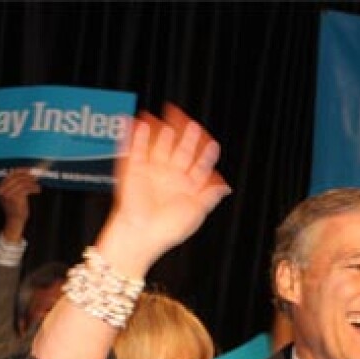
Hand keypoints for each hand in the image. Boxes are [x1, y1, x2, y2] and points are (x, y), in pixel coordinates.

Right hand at [0, 170, 39, 242]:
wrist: (14, 220)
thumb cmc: (15, 208)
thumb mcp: (12, 194)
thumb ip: (15, 184)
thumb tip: (27, 173)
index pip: (11, 174)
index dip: (21, 170)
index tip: (29, 170)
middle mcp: (2, 189)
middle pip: (17, 176)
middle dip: (27, 175)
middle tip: (35, 176)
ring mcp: (8, 193)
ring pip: (22, 182)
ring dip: (32, 182)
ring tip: (37, 185)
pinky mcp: (15, 197)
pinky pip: (26, 188)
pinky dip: (33, 188)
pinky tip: (37, 189)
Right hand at [95, 104, 230, 278]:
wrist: (140, 235)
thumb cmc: (166, 230)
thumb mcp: (195, 214)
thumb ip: (209, 196)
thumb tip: (225, 188)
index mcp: (185, 189)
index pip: (199, 166)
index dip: (206, 155)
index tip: (213, 144)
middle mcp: (169, 179)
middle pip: (181, 152)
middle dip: (187, 139)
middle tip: (193, 125)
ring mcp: (152, 174)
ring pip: (160, 148)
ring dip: (165, 135)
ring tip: (170, 122)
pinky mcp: (134, 171)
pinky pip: (136, 150)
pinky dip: (137, 137)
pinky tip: (142, 126)